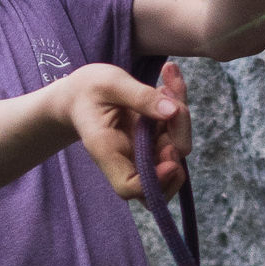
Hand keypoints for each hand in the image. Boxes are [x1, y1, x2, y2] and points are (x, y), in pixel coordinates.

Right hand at [58, 61, 191, 202]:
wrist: (82, 94)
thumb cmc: (88, 89)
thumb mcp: (110, 83)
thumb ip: (140, 96)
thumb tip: (172, 111)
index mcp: (106, 151)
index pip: (130, 187)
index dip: (154, 181)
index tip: (170, 155)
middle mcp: (127, 159)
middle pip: (162, 174)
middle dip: (178, 139)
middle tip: (175, 103)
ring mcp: (144, 153)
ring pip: (177, 152)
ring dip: (182, 118)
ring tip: (168, 82)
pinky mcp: (155, 142)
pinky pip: (177, 131)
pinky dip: (180, 106)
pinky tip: (169, 78)